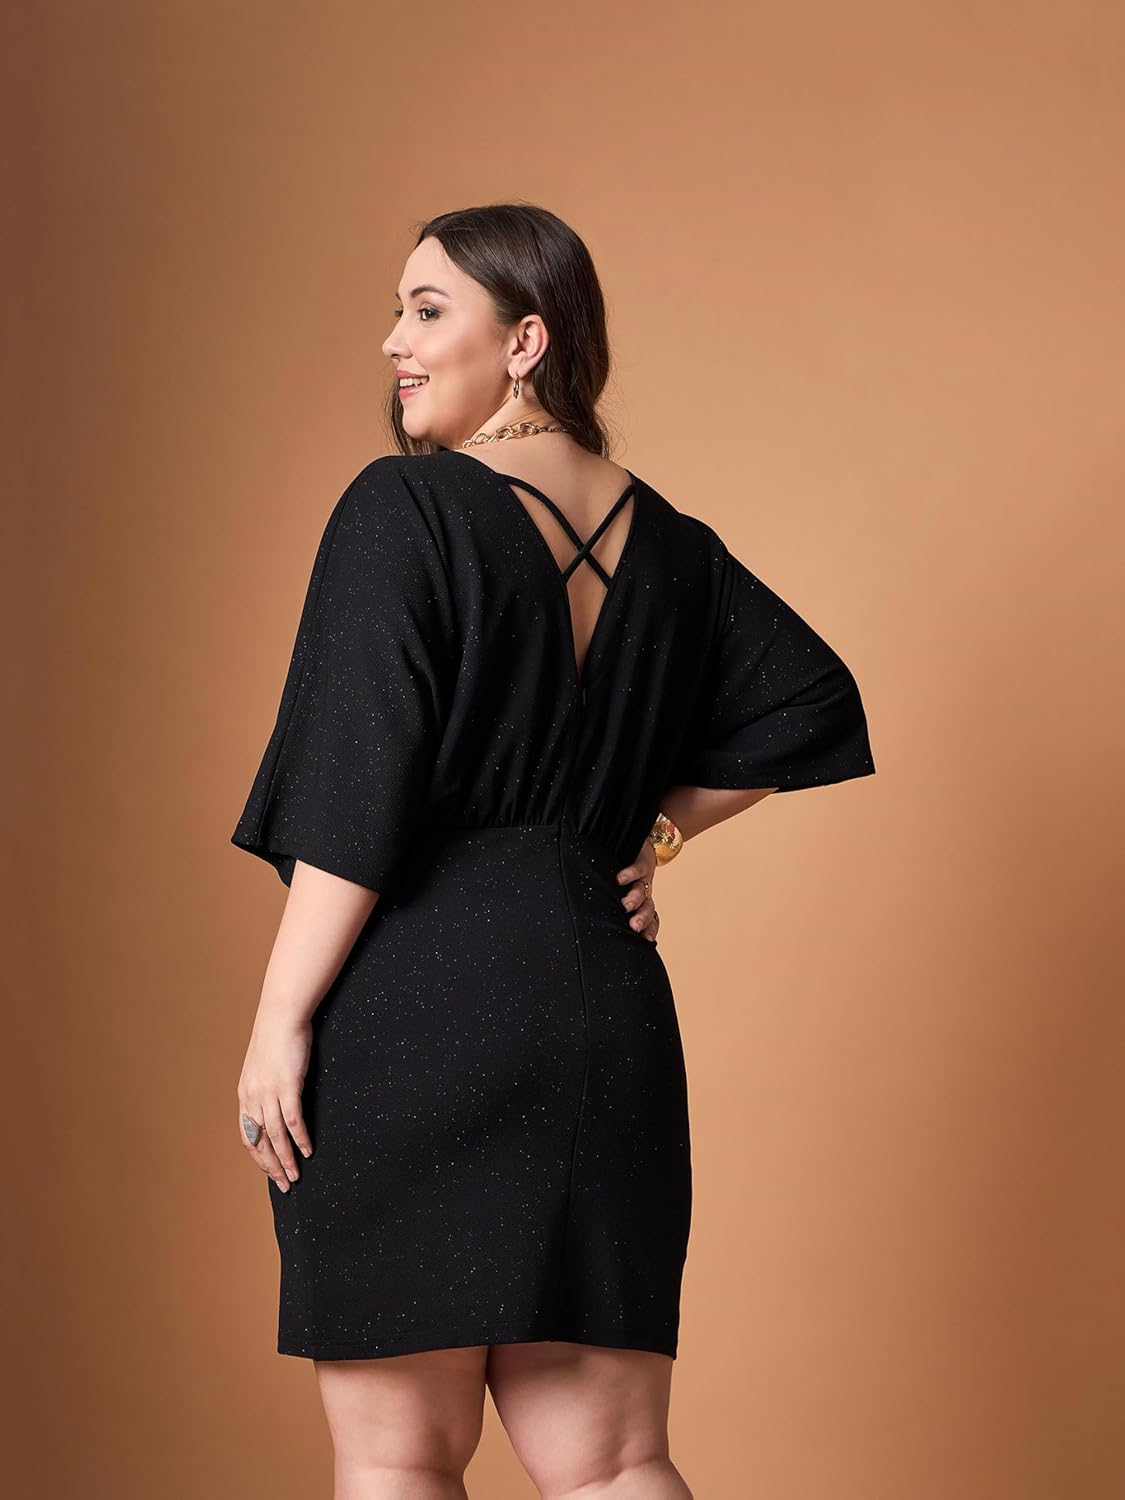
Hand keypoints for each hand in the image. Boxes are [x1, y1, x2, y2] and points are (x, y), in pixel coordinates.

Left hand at [237, 1017, 313, 1191]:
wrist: (282, 1014)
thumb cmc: (277, 1036)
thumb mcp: (264, 1066)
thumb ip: (266, 1086)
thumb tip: (275, 1101)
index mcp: (245, 1094)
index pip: (248, 1135)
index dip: (259, 1157)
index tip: (271, 1172)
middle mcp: (253, 1097)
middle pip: (260, 1142)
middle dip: (272, 1167)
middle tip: (285, 1185)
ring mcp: (269, 1093)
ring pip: (275, 1136)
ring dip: (286, 1159)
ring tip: (295, 1176)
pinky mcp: (287, 1086)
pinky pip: (293, 1120)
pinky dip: (300, 1139)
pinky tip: (307, 1151)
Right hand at [616, 837, 659, 942]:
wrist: (645, 846)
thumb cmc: (628, 876)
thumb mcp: (623, 894)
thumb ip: (615, 908)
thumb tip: (594, 932)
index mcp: (643, 904)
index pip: (650, 921)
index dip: (649, 931)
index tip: (645, 941)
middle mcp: (644, 894)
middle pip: (647, 909)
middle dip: (642, 918)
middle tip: (634, 926)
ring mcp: (643, 879)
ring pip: (642, 891)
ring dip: (635, 899)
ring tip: (626, 905)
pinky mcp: (641, 863)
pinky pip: (637, 869)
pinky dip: (629, 874)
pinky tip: (620, 879)